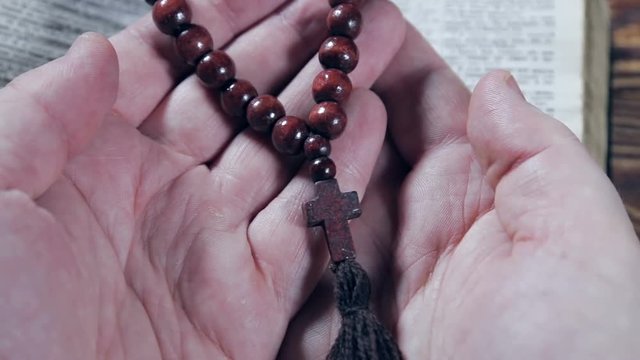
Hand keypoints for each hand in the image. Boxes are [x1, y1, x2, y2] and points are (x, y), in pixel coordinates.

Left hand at [0, 0, 405, 357]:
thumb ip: (39, 116)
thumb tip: (96, 51)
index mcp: (92, 160)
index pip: (171, 65)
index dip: (225, 19)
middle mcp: (159, 194)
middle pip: (241, 101)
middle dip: (293, 47)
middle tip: (341, 6)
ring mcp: (209, 243)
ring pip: (284, 153)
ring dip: (328, 98)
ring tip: (370, 44)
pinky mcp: (250, 301)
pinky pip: (307, 224)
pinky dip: (342, 171)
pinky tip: (367, 121)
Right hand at [280, 26, 639, 358]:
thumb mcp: (581, 245)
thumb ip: (537, 157)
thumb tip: (495, 85)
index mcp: (482, 196)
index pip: (427, 99)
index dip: (390, 51)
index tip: (352, 13)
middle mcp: (421, 226)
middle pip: (363, 133)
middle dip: (327, 84)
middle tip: (288, 40)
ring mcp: (371, 268)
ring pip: (320, 182)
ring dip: (290, 140)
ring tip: (254, 92)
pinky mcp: (334, 315)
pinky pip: (294, 250)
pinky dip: (270, 213)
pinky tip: (245, 175)